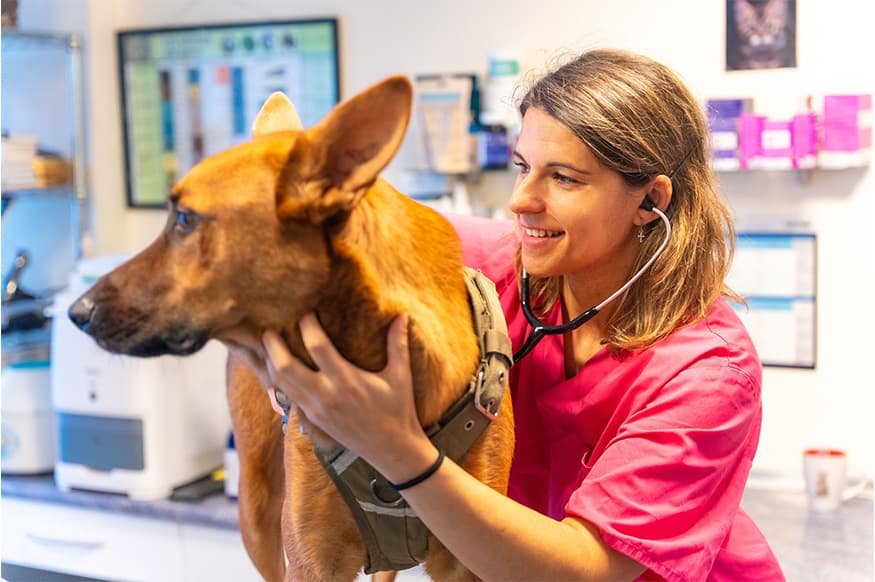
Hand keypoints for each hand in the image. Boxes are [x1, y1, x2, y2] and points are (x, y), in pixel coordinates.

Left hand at [262, 313, 434, 478]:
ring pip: (280, 383)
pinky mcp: (313, 419)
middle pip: (285, 366)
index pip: (317, 347)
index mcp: (347, 381)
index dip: (307, 326)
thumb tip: (401, 315)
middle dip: (273, 345)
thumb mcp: (400, 376)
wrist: (392, 450)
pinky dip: (278, 379)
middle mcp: (326, 396)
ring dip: (271, 362)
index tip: (306, 311)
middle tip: (270, 328)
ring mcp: (316, 410)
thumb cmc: (398, 410)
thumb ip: (398, 344)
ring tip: (269, 344)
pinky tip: (279, 367)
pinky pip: (287, 396)